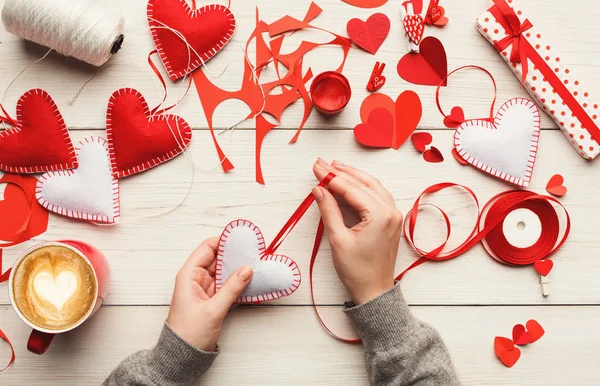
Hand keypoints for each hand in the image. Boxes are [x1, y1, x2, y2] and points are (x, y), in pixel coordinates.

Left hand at [167, 237, 252, 350]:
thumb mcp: (213, 309)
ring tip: (256, 264)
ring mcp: (206, 289)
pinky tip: (252, 281)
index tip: (241, 238)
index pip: (207, 248)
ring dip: (239, 268)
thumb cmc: (189, 333)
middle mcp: (197, 278)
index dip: (223, 240)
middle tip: (254, 251)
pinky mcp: (214, 299)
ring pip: (225, 271)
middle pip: (218, 258)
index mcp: (189, 275)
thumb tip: (247, 269)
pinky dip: (239, 282)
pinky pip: (228, 285)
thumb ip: (231, 288)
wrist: (183, 356)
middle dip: (235, 254)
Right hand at [312, 159, 401, 303]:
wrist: (374, 291)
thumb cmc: (357, 270)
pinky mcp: (391, 220)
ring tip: (335, 167)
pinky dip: (362, 186)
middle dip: (341, 172)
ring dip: (353, 176)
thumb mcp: (338, 239)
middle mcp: (391, 211)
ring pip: (372, 186)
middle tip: (321, 163)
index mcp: (379, 215)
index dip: (331, 176)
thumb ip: (328, 210)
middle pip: (363, 183)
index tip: (316, 167)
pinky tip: (350, 181)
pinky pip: (377, 195)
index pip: (351, 188)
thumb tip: (318, 189)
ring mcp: (393, 215)